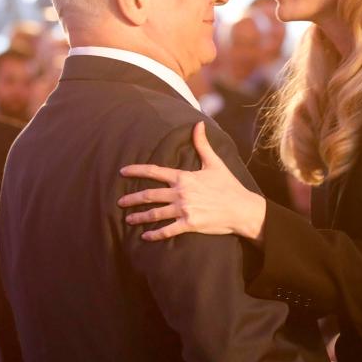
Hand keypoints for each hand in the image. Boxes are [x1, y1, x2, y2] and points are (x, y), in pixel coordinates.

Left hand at [118, 121, 266, 241]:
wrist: (241, 208)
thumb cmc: (228, 185)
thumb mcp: (215, 163)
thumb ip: (202, 144)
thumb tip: (198, 124)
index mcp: (184, 177)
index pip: (154, 172)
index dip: (137, 170)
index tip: (123, 171)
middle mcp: (180, 193)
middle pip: (149, 195)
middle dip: (132, 199)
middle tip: (120, 202)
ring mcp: (184, 209)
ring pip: (155, 213)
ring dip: (139, 217)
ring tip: (128, 219)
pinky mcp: (189, 224)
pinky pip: (167, 230)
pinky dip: (155, 234)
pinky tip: (145, 236)